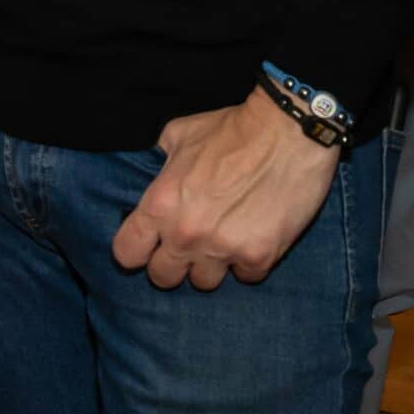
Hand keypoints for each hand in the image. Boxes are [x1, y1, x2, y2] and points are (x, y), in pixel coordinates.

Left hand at [111, 89, 339, 290]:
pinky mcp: (260, 257)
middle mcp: (186, 233)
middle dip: (171, 264)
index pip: (126, 252)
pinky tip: (252, 238)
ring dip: (210, 266)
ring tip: (221, 241)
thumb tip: (156, 176)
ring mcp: (223, 249)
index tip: (146, 246)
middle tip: (186, 247)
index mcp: (160, 204)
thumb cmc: (230, 130)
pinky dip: (247, 262)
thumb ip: (160, 164)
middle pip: (163, 277)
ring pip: (204, 283)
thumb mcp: (177, 136)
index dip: (134, 251)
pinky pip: (245, 276)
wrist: (286, 133)